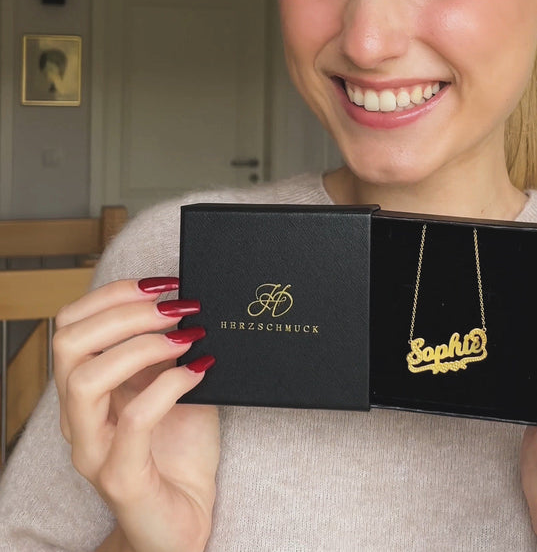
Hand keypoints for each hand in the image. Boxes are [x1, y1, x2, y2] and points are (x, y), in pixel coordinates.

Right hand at [53, 277, 219, 551]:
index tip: (164, 282)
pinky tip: (200, 370)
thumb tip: (189, 297)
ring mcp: (94, 449)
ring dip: (142, 345)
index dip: (115, 293)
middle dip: (127, 312)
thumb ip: (170, 346)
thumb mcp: (174, 382)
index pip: (72, 324)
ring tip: (187, 336)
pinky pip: (134, 420)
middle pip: (69, 342)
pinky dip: (169, 385)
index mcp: (86, 387)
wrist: (186, 520)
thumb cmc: (180, 448)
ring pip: (84, 379)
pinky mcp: (120, 478)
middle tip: (178, 307)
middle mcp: (77, 417)